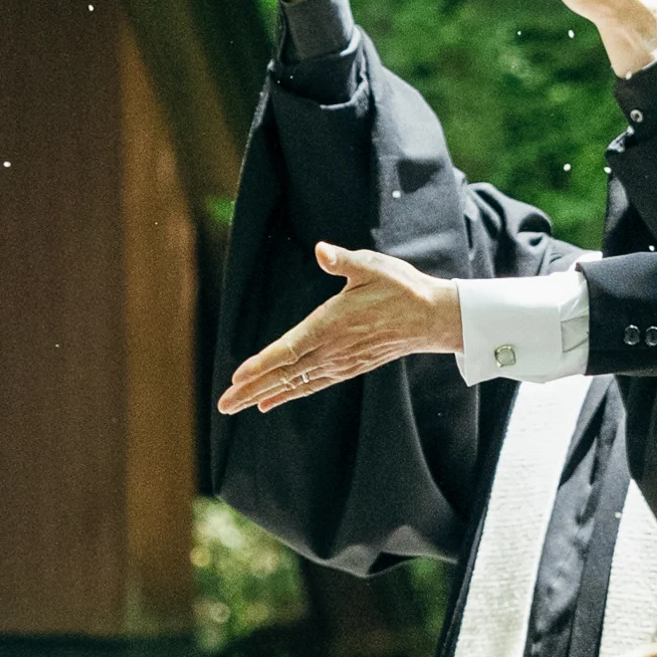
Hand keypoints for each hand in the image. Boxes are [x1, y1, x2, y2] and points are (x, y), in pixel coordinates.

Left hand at [218, 242, 465, 413]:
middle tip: (223, 404)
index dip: (262, 364)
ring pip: (296, 383)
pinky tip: (271, 401)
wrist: (432, 318)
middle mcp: (332, 350)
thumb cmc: (400, 288)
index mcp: (331, 325)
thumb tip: (322, 250)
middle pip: (285, 374)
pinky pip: (312, 384)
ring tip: (237, 406)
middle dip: (252, 389)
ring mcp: (341, 363)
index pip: (289, 349)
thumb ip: (343, 261)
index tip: (237, 377)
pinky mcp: (349, 368)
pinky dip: (289, 393)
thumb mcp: (372, 267)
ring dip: (265, 394)